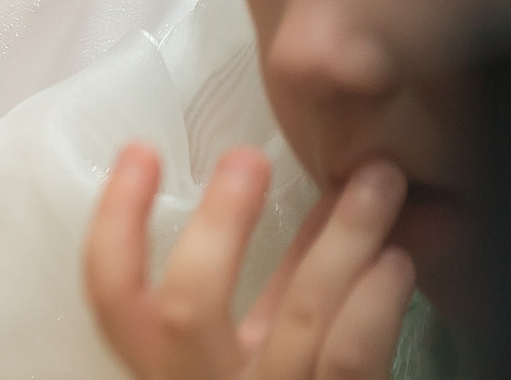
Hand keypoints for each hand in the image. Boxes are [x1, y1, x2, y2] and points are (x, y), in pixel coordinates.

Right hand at [85, 144, 415, 379]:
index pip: (114, 298)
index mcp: (173, 368)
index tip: (140, 151)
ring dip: (342, 238)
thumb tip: (338, 189)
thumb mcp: (268, 346)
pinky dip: (374, 302)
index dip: (116, 223)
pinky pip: (348, 360)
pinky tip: (396, 262)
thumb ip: (287, 277)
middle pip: (186, 309)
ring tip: (379, 183)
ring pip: (298, 321)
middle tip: (250, 158)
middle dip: (219, 224)